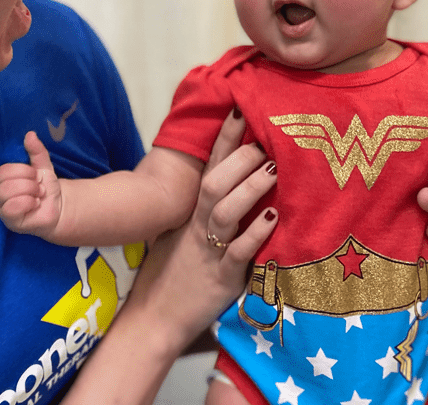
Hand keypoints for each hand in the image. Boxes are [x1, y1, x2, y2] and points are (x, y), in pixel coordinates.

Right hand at [0, 131, 62, 238]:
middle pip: (2, 183)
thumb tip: (30, 134)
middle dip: (26, 182)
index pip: (2, 171)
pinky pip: (11, 209)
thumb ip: (36, 150)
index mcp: (4, 180)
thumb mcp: (43, 165)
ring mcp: (3, 210)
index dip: (21, 170)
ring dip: (28, 191)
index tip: (36, 174)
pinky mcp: (10, 222)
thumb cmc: (46, 186)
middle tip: (39, 186)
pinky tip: (35, 204)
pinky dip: (27, 203)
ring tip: (39, 195)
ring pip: (5, 194)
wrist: (59, 206)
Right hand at [124, 108, 277, 350]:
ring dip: (249, 188)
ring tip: (273, 168)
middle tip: (264, 138)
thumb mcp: (180, 233)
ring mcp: (208, 250)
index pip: (208, 167)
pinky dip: (255, 235)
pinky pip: (238, 253)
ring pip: (224, 211)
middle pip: (214, 182)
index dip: (224, 139)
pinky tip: (273, 219)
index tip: (240, 110)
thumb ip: (202, 209)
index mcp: (190, 212)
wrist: (154, 317)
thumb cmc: (171, 273)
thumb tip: (228, 181)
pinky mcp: (221, 278)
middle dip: (239, 158)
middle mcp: (197, 225)